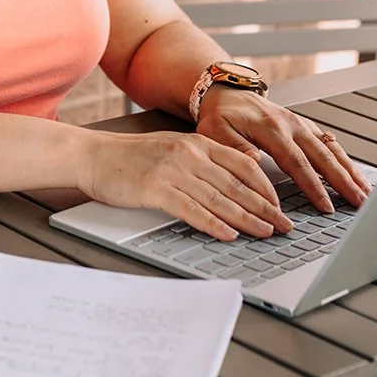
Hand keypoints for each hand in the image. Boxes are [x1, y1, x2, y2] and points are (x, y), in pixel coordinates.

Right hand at [78, 130, 293, 240]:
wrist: (92, 156)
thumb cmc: (128, 157)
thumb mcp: (170, 148)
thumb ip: (200, 160)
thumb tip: (234, 180)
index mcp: (195, 142)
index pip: (242, 163)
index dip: (265, 186)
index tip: (278, 204)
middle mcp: (188, 153)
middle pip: (236, 184)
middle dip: (265, 207)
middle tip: (284, 224)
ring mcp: (173, 170)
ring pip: (220, 198)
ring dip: (247, 219)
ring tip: (265, 232)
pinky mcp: (156, 189)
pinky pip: (193, 210)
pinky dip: (214, 224)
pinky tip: (228, 234)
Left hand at [197, 89, 372, 213]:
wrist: (226, 92)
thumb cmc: (220, 115)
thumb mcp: (216, 131)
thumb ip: (235, 148)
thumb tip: (255, 162)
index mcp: (271, 129)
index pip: (297, 163)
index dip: (313, 186)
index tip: (326, 206)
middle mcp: (291, 124)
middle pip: (323, 156)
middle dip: (344, 181)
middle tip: (361, 203)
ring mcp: (301, 124)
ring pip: (332, 149)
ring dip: (351, 171)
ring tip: (367, 192)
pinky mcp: (305, 125)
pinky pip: (329, 143)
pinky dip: (344, 160)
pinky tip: (355, 175)